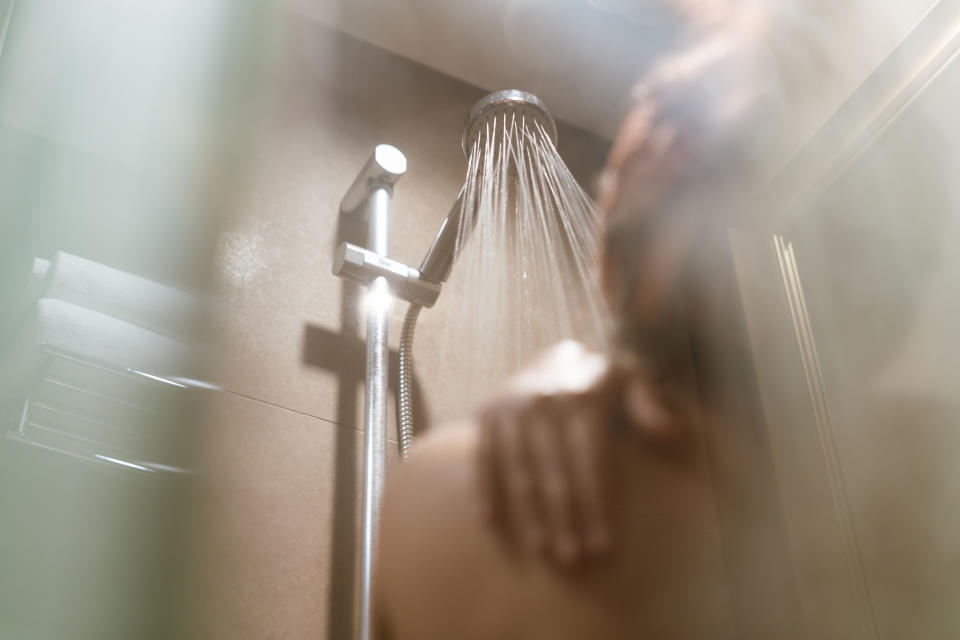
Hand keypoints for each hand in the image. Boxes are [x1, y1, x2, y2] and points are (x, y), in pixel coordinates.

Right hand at [476, 340, 681, 564]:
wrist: (557, 359)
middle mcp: (544, 399)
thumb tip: (668, 431)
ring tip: (542, 548)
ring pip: (520, 469)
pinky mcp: (486, 414)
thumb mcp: (634, 378)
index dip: (597, 504)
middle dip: (565, 517)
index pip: (591, 460)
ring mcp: (511, 406)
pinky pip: (483, 457)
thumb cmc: (604, 383)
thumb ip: (649, 401)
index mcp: (583, 395)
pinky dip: (484, 488)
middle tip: (573, 558)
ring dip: (529, 513)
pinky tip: (489, 521)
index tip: (603, 544)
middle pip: (555, 471)